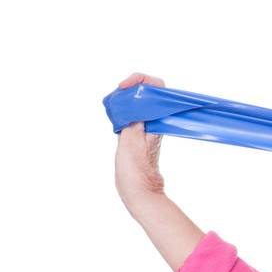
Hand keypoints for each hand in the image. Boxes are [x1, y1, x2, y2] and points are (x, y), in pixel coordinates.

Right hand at [113, 72, 166, 208]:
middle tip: (118, 95)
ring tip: (114, 105)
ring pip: (138, 102)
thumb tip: (137, 97)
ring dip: (124, 99)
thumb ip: (133, 115)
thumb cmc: (135, 169)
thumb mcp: (132, 138)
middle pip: (146, 92)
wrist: (138, 191)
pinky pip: (131, 113)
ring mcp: (146, 127)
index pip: (157, 87)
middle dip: (130, 88)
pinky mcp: (138, 134)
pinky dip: (122, 109)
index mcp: (157, 120)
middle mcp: (154, 122)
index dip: (141, 81)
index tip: (125, 87)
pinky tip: (114, 115)